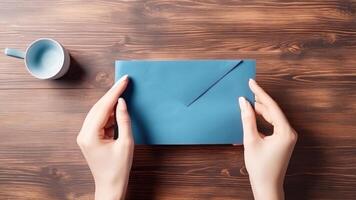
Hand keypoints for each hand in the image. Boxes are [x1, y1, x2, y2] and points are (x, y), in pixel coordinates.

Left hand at [77, 75, 133, 199]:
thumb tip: (122, 102)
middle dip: (112, 94)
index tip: (124, 80)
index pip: (103, 107)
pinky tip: (118, 107)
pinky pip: (99, 120)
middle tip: (124, 82)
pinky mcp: (90, 138)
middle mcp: (83, 134)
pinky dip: (109, 113)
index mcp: (90, 135)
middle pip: (98, 107)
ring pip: (98, 112)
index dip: (115, 92)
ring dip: (110, 103)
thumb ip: (123, 120)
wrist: (110, 186)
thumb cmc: (119, 169)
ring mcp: (85, 136)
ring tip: (123, 91)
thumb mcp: (126, 143)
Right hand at [239, 79, 296, 199]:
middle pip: (273, 110)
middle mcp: (289, 132)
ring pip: (273, 116)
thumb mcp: (250, 140)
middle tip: (248, 90)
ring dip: (261, 109)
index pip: (271, 106)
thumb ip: (247, 119)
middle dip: (260, 100)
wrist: (267, 185)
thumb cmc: (259, 166)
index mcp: (285, 131)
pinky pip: (274, 123)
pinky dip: (264, 118)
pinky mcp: (283, 140)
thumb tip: (243, 102)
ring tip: (249, 102)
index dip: (260, 92)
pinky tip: (255, 115)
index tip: (251, 82)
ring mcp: (287, 136)